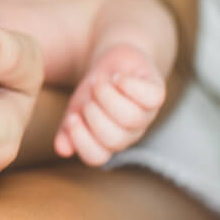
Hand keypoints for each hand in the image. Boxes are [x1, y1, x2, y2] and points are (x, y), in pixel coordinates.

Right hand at [54, 42, 165, 165]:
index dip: (81, 139)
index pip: (96, 157)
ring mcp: (145, 115)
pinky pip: (151, 97)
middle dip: (94, 114)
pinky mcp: (156, 94)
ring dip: (108, 95)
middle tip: (89, 96)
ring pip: (131, 118)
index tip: (72, 117)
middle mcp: (128, 133)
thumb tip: (62, 150)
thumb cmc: (94, 91)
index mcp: (106, 141)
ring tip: (99, 81)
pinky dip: (130, 85)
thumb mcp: (76, 109)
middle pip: (114, 139)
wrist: (114, 63)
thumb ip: (67, 130)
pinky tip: (118, 77)